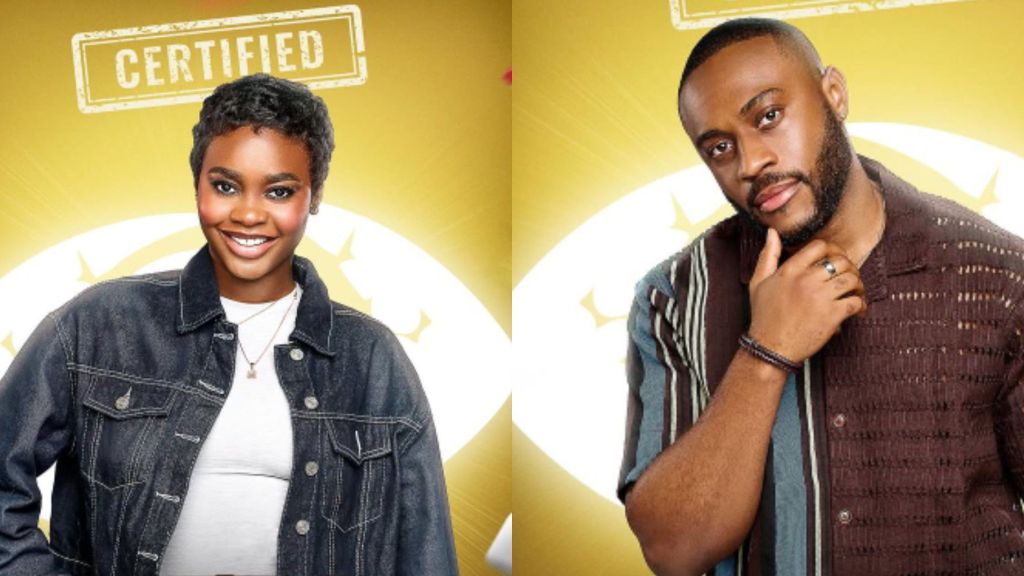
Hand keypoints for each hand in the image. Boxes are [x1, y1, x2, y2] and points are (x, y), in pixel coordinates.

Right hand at [747, 228, 866, 362]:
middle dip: (849, 267)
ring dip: (858, 285)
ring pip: (852, 279)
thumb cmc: (764, 316)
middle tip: (849, 276)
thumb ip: (767, 255)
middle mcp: (806, 280)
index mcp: (790, 270)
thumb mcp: (758, 282)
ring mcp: (820, 297)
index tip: (835, 259)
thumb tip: (772, 232)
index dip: (833, 249)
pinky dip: (860, 304)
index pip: (820, 246)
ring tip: (855, 292)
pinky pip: (855, 301)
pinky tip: (856, 309)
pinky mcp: (832, 315)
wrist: (770, 348)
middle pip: (840, 261)